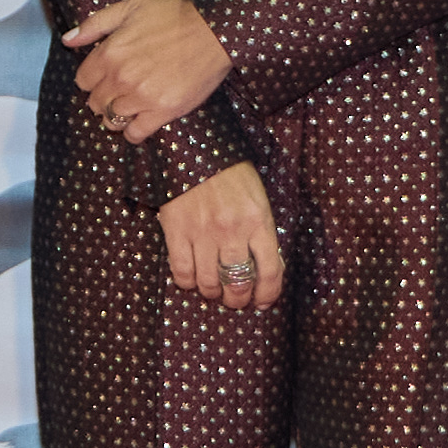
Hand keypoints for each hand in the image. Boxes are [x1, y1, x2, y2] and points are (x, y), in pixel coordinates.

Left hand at [59, 0, 232, 143]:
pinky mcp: (163, 111)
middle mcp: (121, 79)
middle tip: (117, 92)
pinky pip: (136, 133)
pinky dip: (133, 131)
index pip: (83, 80)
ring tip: (129, 105)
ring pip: (112, 120)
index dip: (91, 79)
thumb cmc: (173, 14)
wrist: (213, 29)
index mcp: (109, 53)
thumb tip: (68, 40)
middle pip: (95, 103)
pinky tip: (140, 121)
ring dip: (116, 114)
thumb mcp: (130, 7)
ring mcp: (142, 97)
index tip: (102, 77)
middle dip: (102, 97)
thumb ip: (95, 24)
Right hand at [157, 163, 282, 312]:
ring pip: (209, 283)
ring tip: (213, 291)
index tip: (262, 302)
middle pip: (239, 283)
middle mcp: (233, 230)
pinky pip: (181, 271)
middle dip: (238, 299)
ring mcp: (203, 232)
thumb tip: (265, 267)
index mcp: (258, 220)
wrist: (194, 145)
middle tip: (236, 300)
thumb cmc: (229, 172)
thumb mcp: (257, 197)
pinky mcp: (177, 230)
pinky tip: (191, 279)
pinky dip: (187, 282)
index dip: (268, 293)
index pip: (270, 270)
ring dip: (213, 293)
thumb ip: (261, 230)